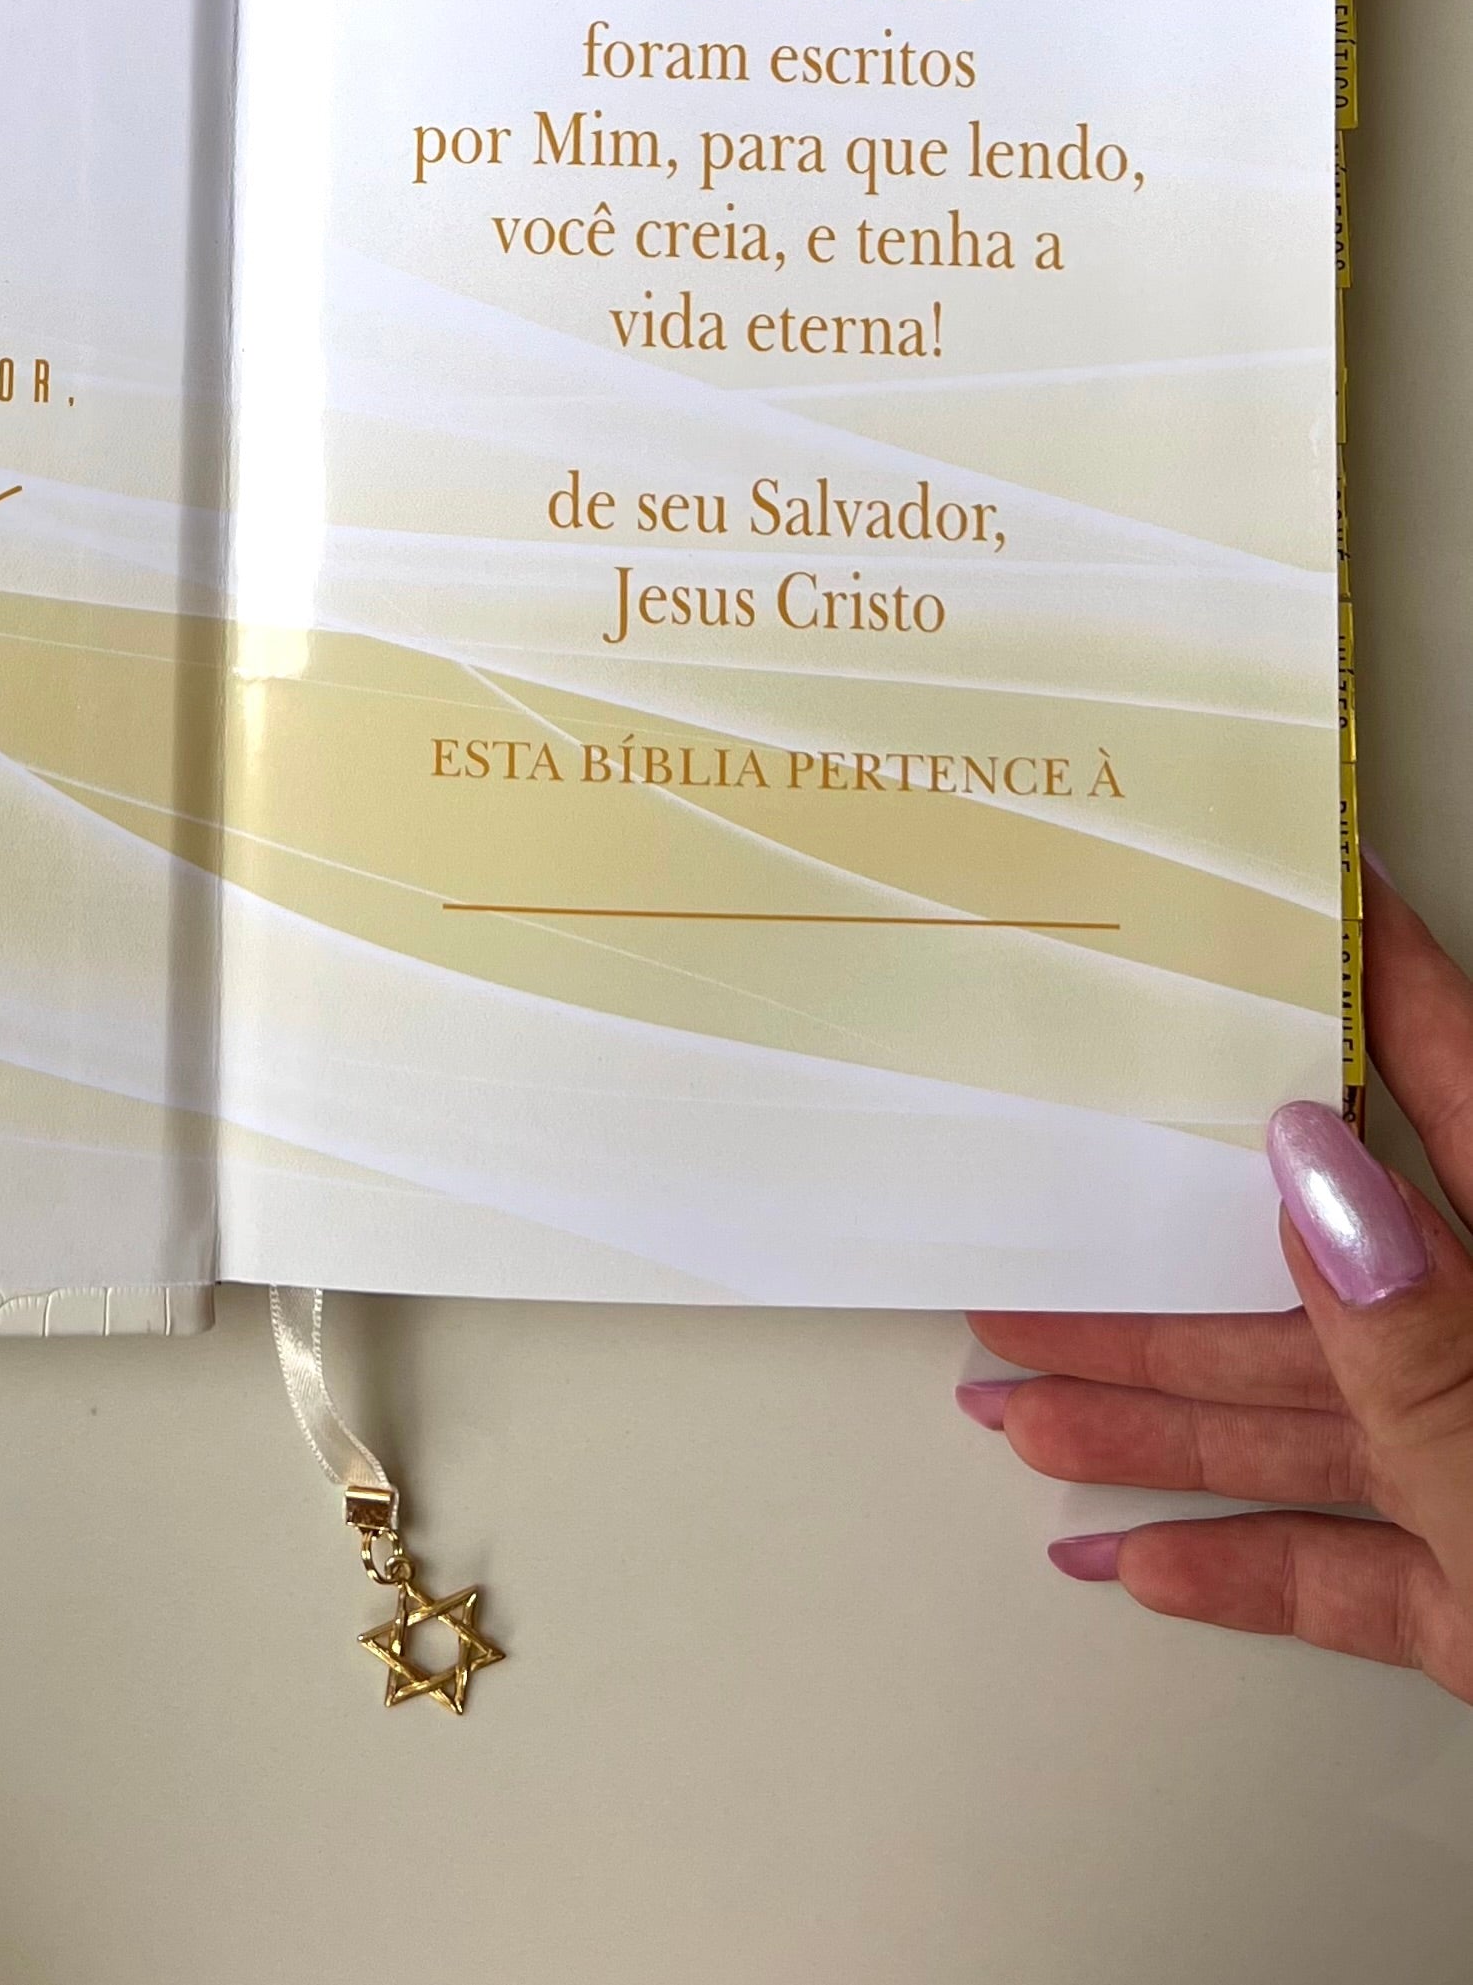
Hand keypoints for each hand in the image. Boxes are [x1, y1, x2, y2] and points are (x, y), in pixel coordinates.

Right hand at [962, 854, 1472, 1699]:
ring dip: (1162, 1426)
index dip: (1369, 977)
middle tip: (1039, 1206)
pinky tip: (1136, 1557)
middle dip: (1160, 1264)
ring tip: (1020, 1401)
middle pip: (1337, 1275)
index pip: (1464, 1080)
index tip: (1292, 878)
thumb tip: (1314, 1175)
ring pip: (1325, 1425)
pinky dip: (1251, 1567)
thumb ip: (1428, 1348)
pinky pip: (1364, 1570)